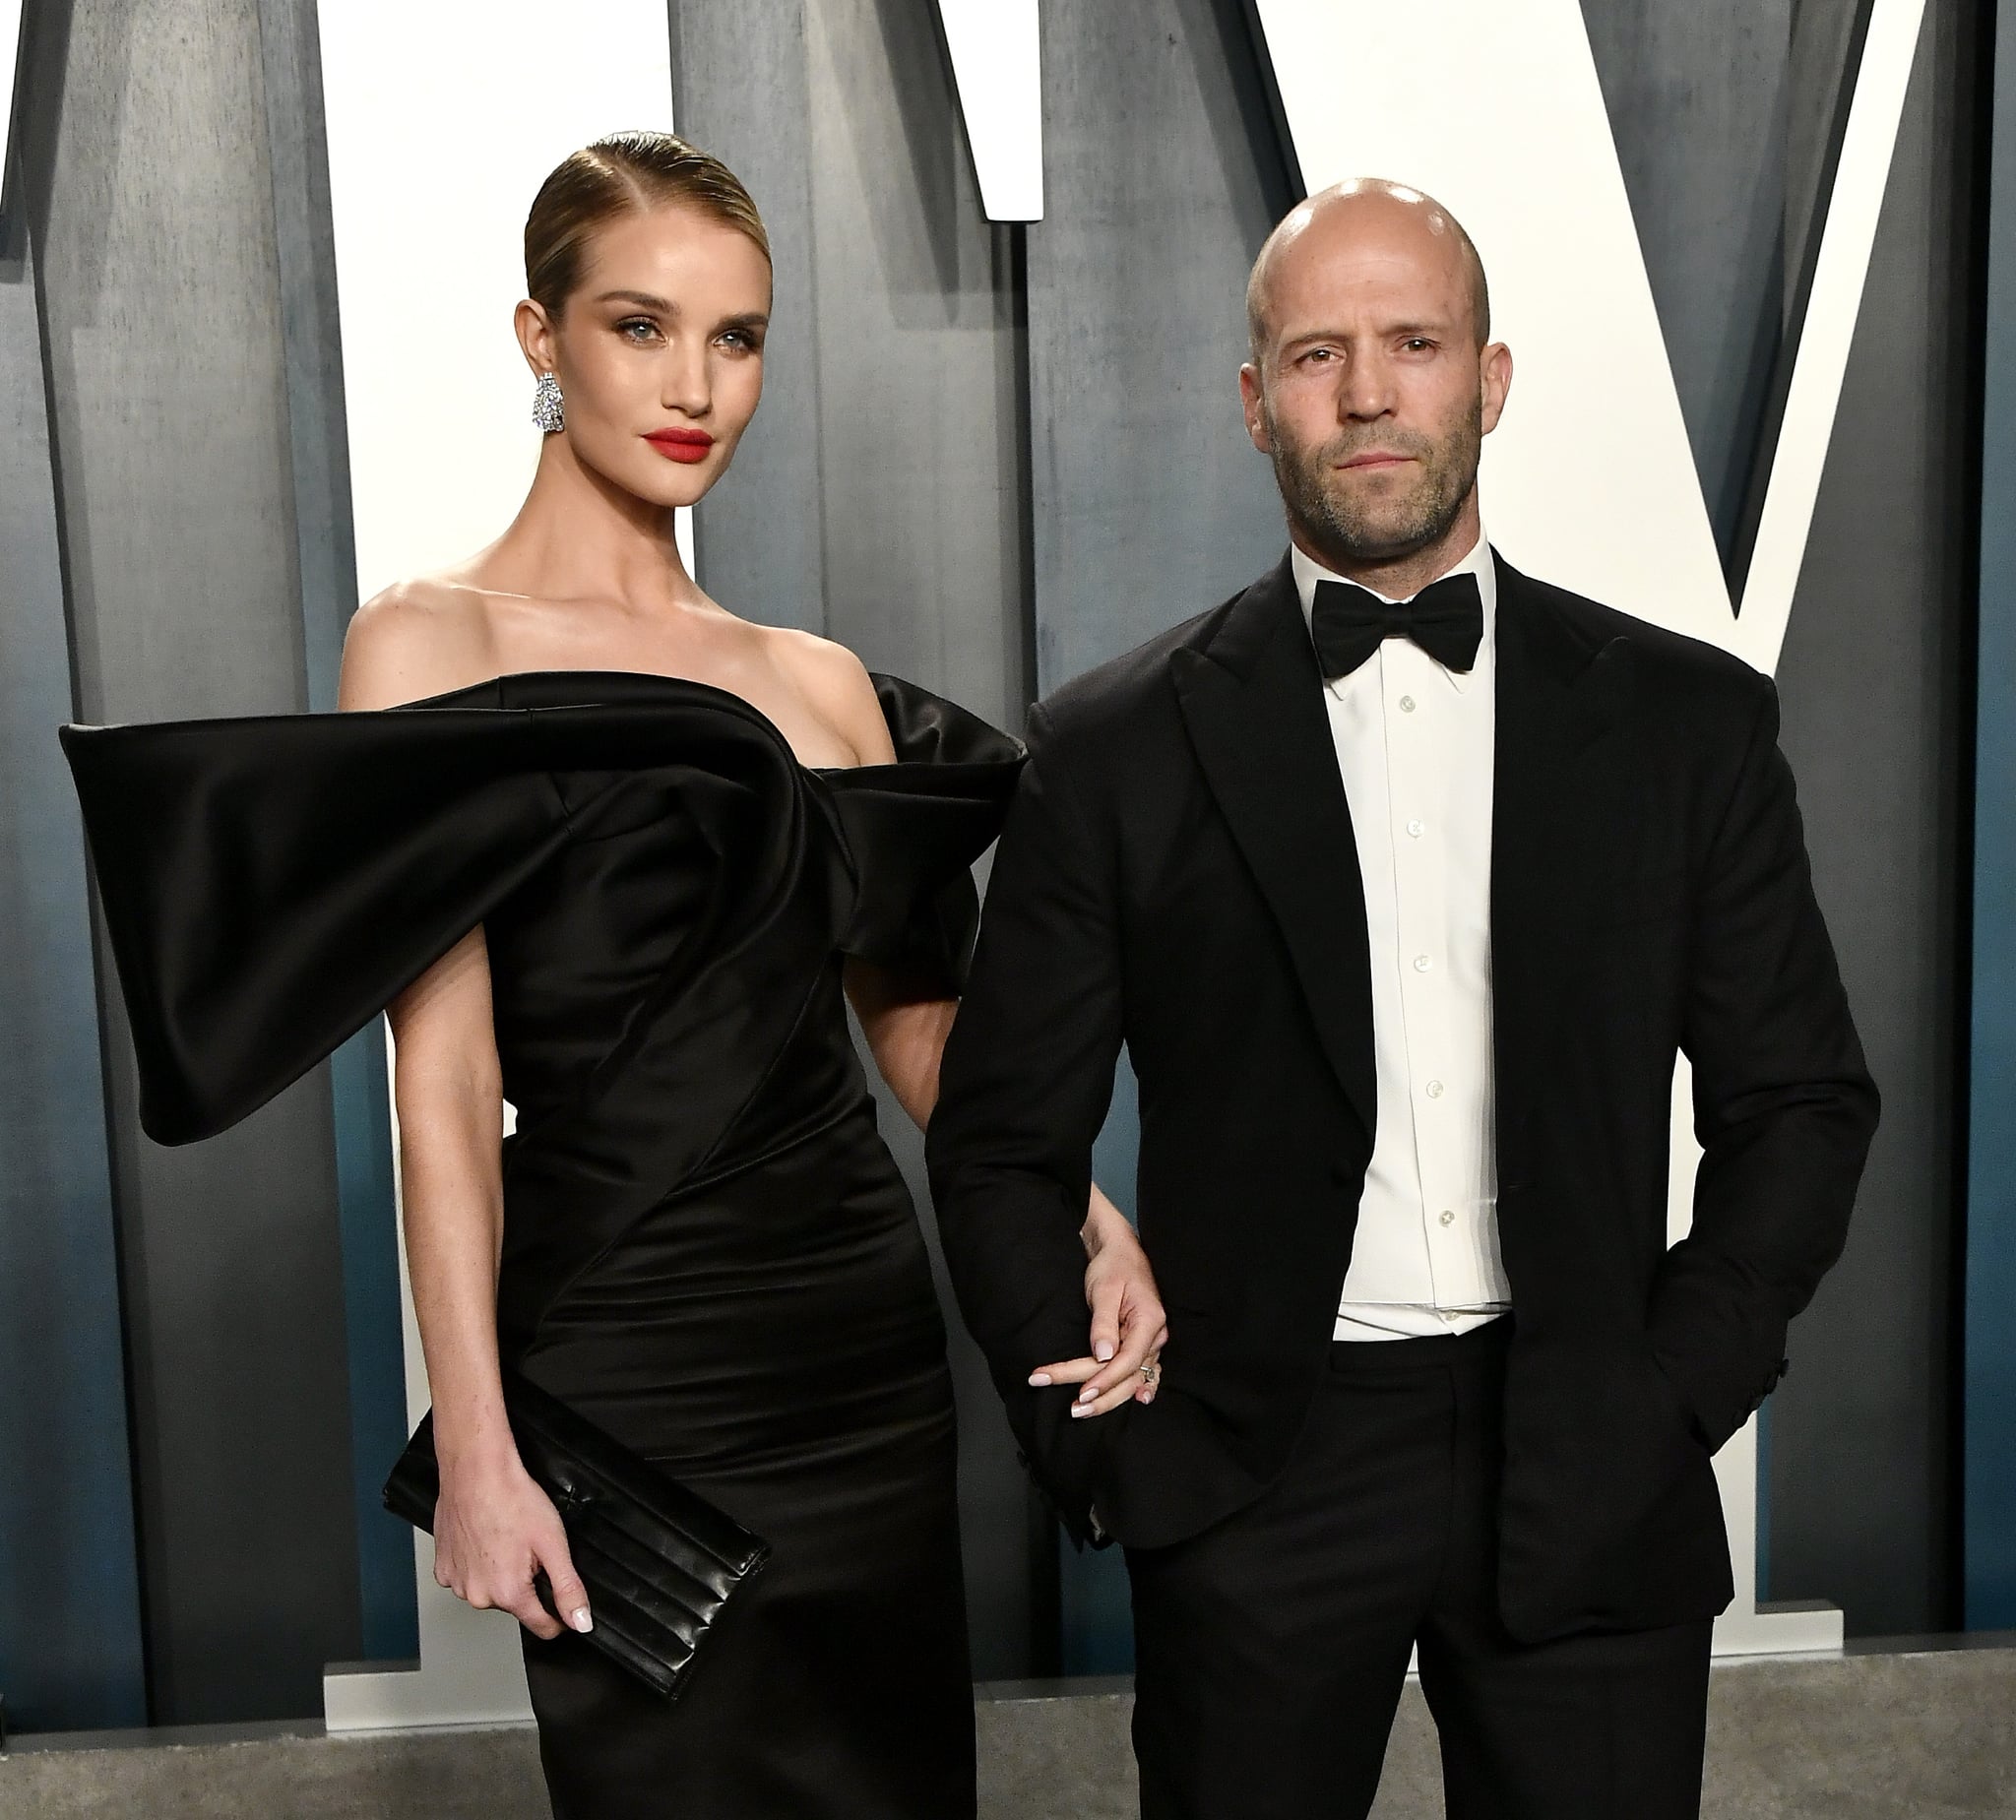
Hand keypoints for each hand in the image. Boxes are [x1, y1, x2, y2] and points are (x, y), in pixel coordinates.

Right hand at [431, 1447, 591, 1640]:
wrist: (476, 1471)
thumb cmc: (513, 1499)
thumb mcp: (554, 1544)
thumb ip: (568, 1588)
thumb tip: (581, 1622)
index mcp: (508, 1593)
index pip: (542, 1626)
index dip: (559, 1615)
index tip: (561, 1598)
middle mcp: (478, 1595)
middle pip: (515, 1604)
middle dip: (526, 1580)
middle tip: (528, 1547)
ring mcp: (457, 1583)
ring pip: (491, 1589)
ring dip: (501, 1571)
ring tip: (504, 1538)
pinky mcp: (442, 1569)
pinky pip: (468, 1576)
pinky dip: (478, 1563)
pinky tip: (484, 1539)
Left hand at [1029, 1195, 1167, 1418]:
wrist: (1120, 1250)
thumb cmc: (1112, 1266)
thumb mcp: (1103, 1291)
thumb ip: (1103, 1325)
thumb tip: (1102, 1357)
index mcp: (1150, 1321)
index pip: (1127, 1361)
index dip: (1104, 1380)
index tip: (1081, 1394)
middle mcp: (1156, 1335)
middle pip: (1129, 1375)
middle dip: (1101, 1396)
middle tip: (1073, 1409)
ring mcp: (1153, 1341)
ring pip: (1133, 1378)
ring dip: (1110, 1397)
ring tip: (1083, 1410)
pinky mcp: (1143, 1342)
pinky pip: (1143, 1371)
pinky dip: (1137, 1387)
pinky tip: (1139, 1401)